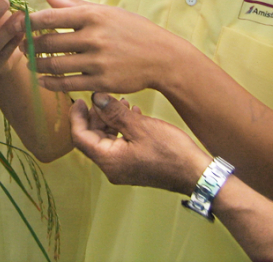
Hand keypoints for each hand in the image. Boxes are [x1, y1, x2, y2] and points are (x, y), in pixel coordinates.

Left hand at [26, 0, 193, 93]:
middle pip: (49, 42)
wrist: (162, 58)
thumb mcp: (107, 11)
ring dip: (36, 65)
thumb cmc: (133, 30)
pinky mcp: (101, 82)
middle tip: (20, 46)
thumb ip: (74, 5)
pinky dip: (50, 83)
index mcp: (93, 15)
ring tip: (29, 64)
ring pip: (55, 65)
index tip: (20, 25)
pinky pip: (67, 84)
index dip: (30, 22)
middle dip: (29, 45)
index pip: (51, 17)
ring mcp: (97, 61)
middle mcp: (94, 37)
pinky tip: (43, 81)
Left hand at [71, 93, 209, 194]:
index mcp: (109, 160)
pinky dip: (121, 129)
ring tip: (121, 102)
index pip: (80, 137)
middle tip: (103, 98)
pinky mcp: (133, 166)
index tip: (79, 100)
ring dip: (110, 120)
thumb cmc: (170, 151)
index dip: (76, 117)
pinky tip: (133, 114)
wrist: (196, 173)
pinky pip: (119, 145)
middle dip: (96, 116)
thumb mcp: (140, 126)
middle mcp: (112, 168)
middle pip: (92, 138)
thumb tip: (95, 98)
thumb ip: (114, 112)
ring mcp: (123, 169)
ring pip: (106, 140)